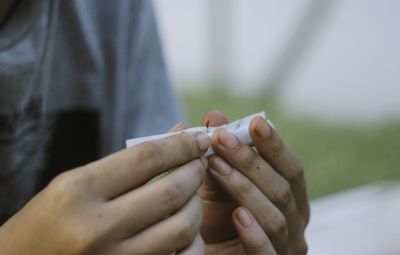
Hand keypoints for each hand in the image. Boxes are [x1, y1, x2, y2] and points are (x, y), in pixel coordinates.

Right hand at [0, 131, 209, 254]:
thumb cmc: (47, 221)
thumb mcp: (76, 183)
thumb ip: (127, 162)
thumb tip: (176, 134)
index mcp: (77, 191)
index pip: (146, 159)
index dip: (180, 145)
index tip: (199, 137)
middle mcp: (95, 228)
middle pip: (171, 191)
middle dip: (195, 171)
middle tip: (200, 162)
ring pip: (182, 227)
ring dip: (196, 205)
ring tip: (192, 193)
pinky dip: (191, 239)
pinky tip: (185, 226)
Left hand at [198, 110, 308, 254]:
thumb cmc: (215, 220)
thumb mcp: (216, 184)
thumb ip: (220, 153)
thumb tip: (214, 114)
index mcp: (290, 199)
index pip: (291, 169)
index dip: (275, 145)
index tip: (254, 122)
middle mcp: (295, 223)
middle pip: (282, 188)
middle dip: (251, 161)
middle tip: (221, 138)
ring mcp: (285, 248)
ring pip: (275, 217)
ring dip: (245, 188)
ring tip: (215, 166)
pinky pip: (267, 254)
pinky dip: (254, 234)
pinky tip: (236, 215)